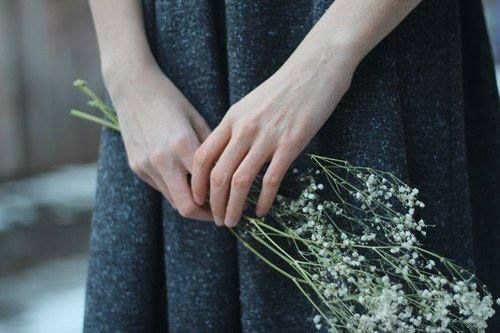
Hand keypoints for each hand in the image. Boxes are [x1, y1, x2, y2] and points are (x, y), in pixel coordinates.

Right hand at [106, 64, 212, 219]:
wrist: (132, 87)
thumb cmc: (170, 99)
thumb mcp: (196, 118)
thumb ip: (210, 149)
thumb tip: (227, 174)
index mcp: (182, 145)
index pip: (205, 189)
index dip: (220, 202)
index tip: (233, 203)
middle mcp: (162, 160)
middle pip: (186, 207)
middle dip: (205, 215)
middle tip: (221, 213)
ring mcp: (145, 165)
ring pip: (172, 200)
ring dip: (190, 203)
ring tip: (208, 200)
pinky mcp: (135, 166)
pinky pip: (160, 187)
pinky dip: (175, 189)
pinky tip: (187, 181)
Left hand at [191, 47, 355, 226]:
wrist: (314, 70)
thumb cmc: (282, 89)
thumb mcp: (250, 105)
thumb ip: (235, 129)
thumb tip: (224, 155)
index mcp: (231, 119)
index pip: (202, 156)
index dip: (197, 182)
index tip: (199, 199)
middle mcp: (244, 129)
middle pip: (218, 175)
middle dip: (213, 203)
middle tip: (218, 220)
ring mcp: (267, 137)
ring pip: (240, 182)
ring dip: (233, 207)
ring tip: (233, 222)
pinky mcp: (291, 145)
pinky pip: (270, 180)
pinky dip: (263, 201)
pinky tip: (262, 211)